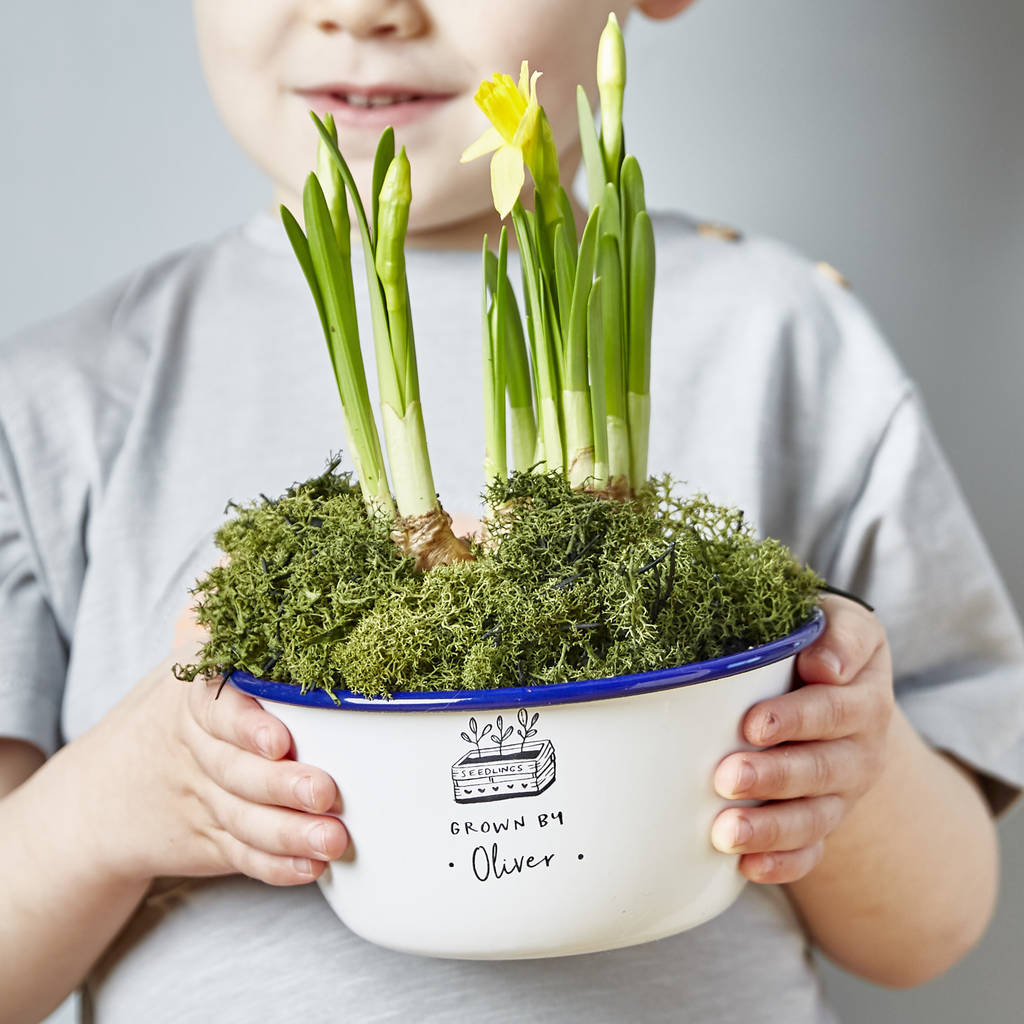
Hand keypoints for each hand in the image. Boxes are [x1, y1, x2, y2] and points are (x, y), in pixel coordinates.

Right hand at [79, 596, 348, 886]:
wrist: (111, 791)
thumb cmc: (183, 707)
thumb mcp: (194, 653)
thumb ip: (224, 609)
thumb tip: (246, 545)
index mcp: (196, 697)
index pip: (215, 707)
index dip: (247, 725)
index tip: (281, 740)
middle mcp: (197, 751)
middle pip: (234, 770)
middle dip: (281, 785)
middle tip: (327, 794)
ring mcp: (203, 801)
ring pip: (242, 820)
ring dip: (288, 834)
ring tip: (334, 841)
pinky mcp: (212, 840)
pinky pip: (241, 857)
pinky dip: (274, 867)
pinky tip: (311, 870)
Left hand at [709, 594, 893, 883]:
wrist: (838, 683)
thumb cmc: (819, 641)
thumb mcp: (840, 621)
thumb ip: (838, 634)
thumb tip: (825, 665)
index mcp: (864, 695)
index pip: (836, 708)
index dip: (797, 719)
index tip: (753, 724)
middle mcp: (861, 748)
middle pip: (823, 769)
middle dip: (774, 776)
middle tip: (726, 777)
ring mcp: (843, 791)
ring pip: (814, 818)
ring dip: (771, 827)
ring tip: (726, 831)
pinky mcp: (823, 819)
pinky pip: (810, 852)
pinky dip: (782, 864)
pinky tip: (746, 868)